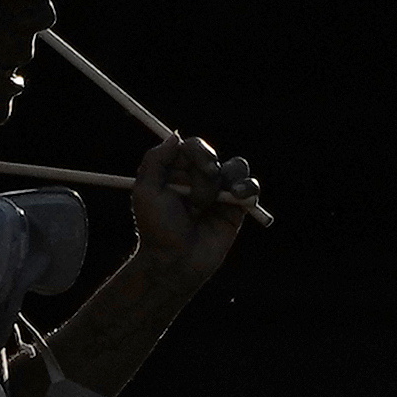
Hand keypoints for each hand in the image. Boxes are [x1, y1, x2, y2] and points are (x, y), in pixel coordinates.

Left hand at [129, 131, 263, 279]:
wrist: (174, 262)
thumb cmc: (157, 229)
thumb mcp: (145, 191)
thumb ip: (156, 160)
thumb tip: (176, 135)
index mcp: (176, 171)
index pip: (192, 146)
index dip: (198, 152)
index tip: (197, 166)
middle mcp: (198, 178)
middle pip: (214, 157)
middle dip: (205, 174)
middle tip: (196, 198)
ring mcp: (219, 192)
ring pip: (236, 167)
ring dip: (226, 182)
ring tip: (209, 205)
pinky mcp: (236, 208)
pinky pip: (251, 187)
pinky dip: (248, 187)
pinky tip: (239, 196)